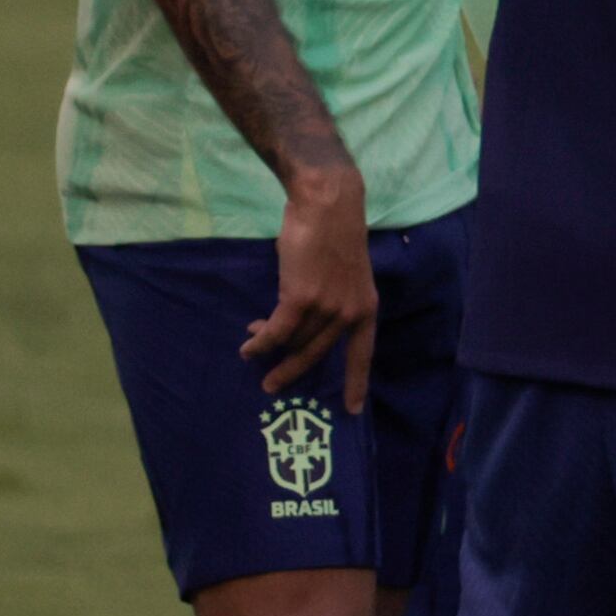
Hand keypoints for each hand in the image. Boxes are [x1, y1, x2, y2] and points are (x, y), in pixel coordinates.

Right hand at [248, 165, 379, 406]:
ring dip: (269, 345)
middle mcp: (349, 313)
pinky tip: (249, 345)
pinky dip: (261, 342)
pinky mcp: (301, 299)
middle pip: (316, 353)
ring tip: (252, 349)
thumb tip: (296, 323)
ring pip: (292, 340)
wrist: (327, 205)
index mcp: (366, 308)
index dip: (356, 383)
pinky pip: (276, 332)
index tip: (353, 410)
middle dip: (292, 372)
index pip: (362, 354)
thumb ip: (328, 301)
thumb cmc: (331, 233)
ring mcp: (326, 308)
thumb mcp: (341, 274)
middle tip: (272, 388)